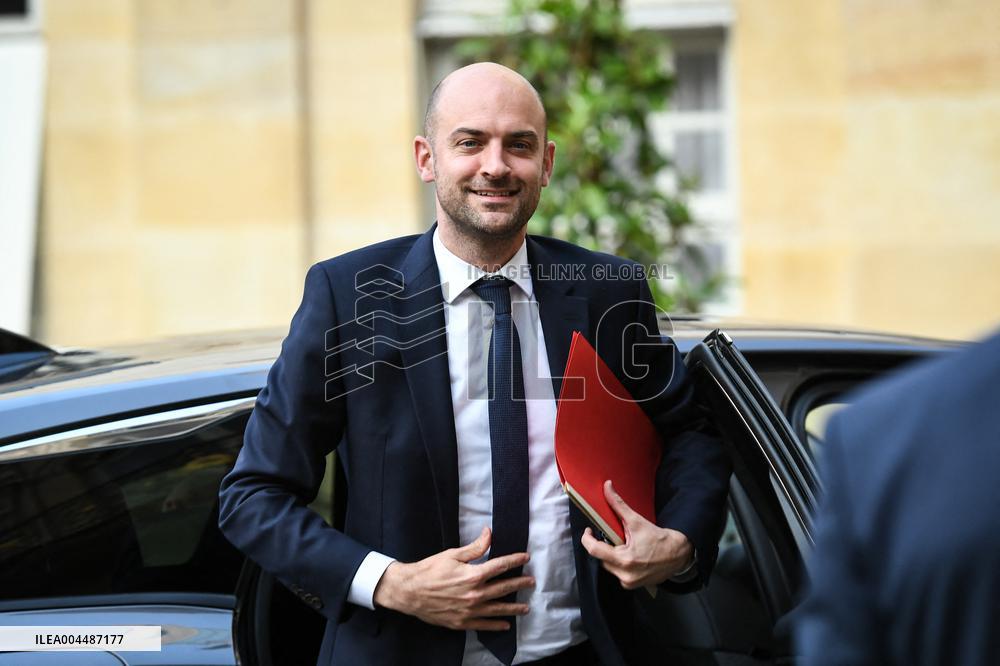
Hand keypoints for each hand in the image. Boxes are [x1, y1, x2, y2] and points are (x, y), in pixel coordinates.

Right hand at [372, 526, 534, 630]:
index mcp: (473, 575)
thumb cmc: (429, 570)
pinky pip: (483, 626)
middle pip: (504, 588)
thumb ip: (475, 547)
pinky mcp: (461, 622)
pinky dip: (495, 625)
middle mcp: (475, 594)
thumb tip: (489, 533)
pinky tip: (505, 625)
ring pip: (497, 609)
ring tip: (525, 607)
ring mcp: (469, 610)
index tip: (526, 557)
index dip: (515, 560)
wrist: (409, 592)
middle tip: (531, 582)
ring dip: (513, 607)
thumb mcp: (452, 554)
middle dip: (519, 584)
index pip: (501, 566)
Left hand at [581, 480, 693, 589]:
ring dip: (612, 555)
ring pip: (609, 566)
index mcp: (625, 560)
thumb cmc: (659, 539)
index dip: (587, 539)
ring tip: (624, 546)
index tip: (589, 531)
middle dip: (604, 546)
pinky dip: (619, 564)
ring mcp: (629, 583)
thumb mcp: (636, 521)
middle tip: (614, 536)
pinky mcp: (633, 585)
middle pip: (601, 558)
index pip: (594, 550)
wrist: (678, 554)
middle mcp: (625, 575)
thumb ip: (618, 505)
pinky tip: (630, 556)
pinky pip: (618, 573)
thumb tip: (607, 488)